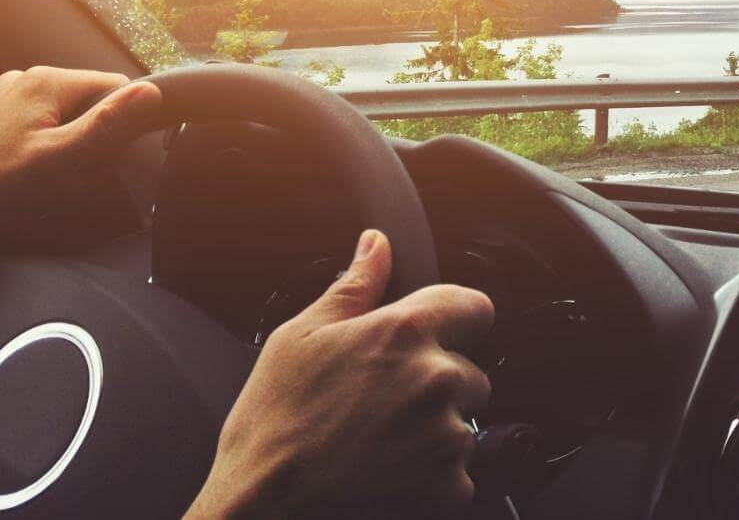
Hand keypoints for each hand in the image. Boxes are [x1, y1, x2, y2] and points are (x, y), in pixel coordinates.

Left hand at [0, 66, 162, 266]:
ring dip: (68, 148)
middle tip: (72, 176)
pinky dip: (44, 152)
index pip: (117, 87)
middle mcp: (25, 81)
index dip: (122, 125)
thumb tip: (152, 93)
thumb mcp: (58, 162)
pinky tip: (26, 179)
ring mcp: (6, 100)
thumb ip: (107, 124)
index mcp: (46, 82)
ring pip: (66, 118)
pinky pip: (40, 129)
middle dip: (93, 139)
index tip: (106, 159)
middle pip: (91, 103)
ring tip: (44, 181)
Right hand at [187, 230, 494, 519]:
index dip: (457, 320)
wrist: (262, 501)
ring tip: (381, 439)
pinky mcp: (447, 485)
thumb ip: (355, 285)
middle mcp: (436, 377)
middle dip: (438, 382)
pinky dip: (434, 478)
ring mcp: (446, 434)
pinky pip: (460, 474)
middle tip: (385, 400)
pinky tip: (390, 472)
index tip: (436, 336)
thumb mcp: (302, 335)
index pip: (476, 307)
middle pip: (471, 370)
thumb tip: (377, 244)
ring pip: (465, 422)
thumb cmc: (274, 419)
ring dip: (437, 430)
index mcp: (406, 330)